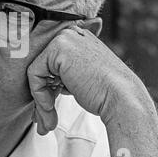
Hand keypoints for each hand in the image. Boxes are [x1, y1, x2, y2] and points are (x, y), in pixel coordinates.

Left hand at [27, 23, 141, 134]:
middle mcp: (69, 34)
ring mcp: (64, 39)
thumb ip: (62, 76)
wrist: (122, 99)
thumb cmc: (105, 94)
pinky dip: (39, 95)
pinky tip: (50, 108)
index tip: (48, 111)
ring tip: (47, 122)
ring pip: (36, 73)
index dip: (47, 89)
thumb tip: (41, 89)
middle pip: (41, 68)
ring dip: (40, 102)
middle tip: (45, 122)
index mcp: (76, 39)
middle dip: (41, 98)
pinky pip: (35, 74)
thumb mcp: (79, 78)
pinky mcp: (57, 49)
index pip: (49, 65)